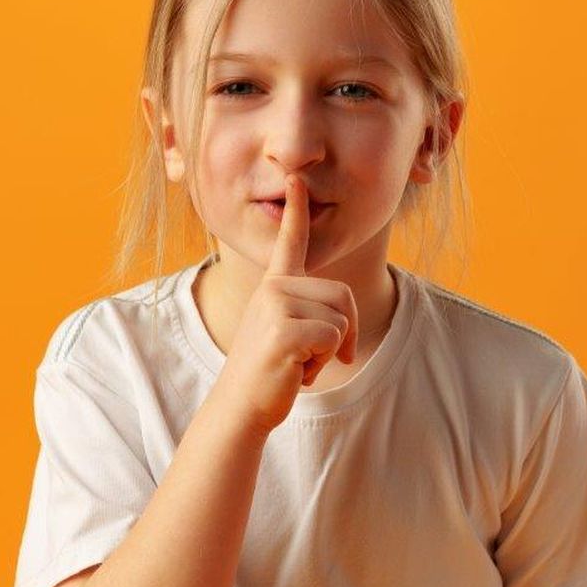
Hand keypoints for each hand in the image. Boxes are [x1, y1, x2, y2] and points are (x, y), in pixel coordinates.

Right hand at [212, 174, 358, 433]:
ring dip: (330, 351)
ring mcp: (276, 307)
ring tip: (298, 362)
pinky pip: (334, 338)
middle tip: (312, 356)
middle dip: (343, 332)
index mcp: (275, 286)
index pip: (289, 242)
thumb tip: (345, 329)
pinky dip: (324, 363)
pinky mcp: (284, 330)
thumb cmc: (270, 374)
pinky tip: (296, 372)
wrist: (241, 408)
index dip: (295, 209)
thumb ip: (309, 317)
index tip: (295, 179)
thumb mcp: (289, 335)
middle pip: (342, 295)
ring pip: (341, 319)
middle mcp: (274, 289)